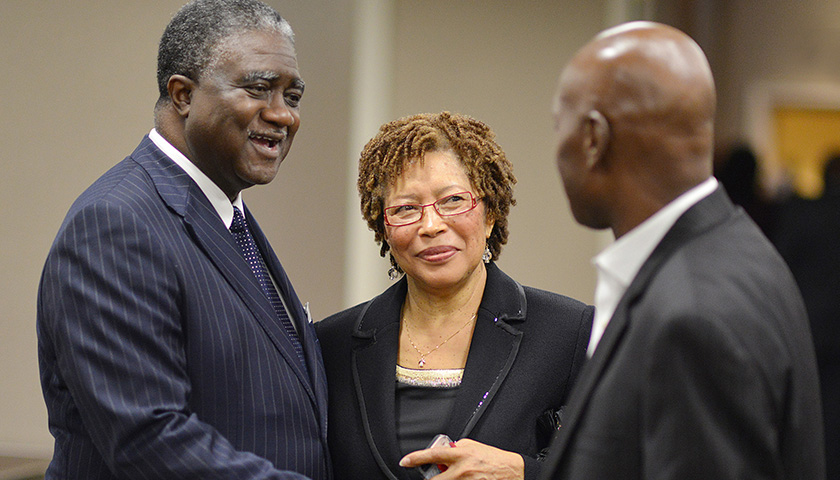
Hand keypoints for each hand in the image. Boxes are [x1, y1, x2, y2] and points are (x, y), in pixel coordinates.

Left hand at [399, 438, 523, 479]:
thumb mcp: (473, 446)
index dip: (416, 458)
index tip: (405, 461)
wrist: (513, 472)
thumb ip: (456, 448)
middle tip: (433, 477)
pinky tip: (463, 479)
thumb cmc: (494, 459)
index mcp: (461, 455)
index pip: (433, 455)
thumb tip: (444, 451)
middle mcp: (462, 471)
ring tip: (456, 477)